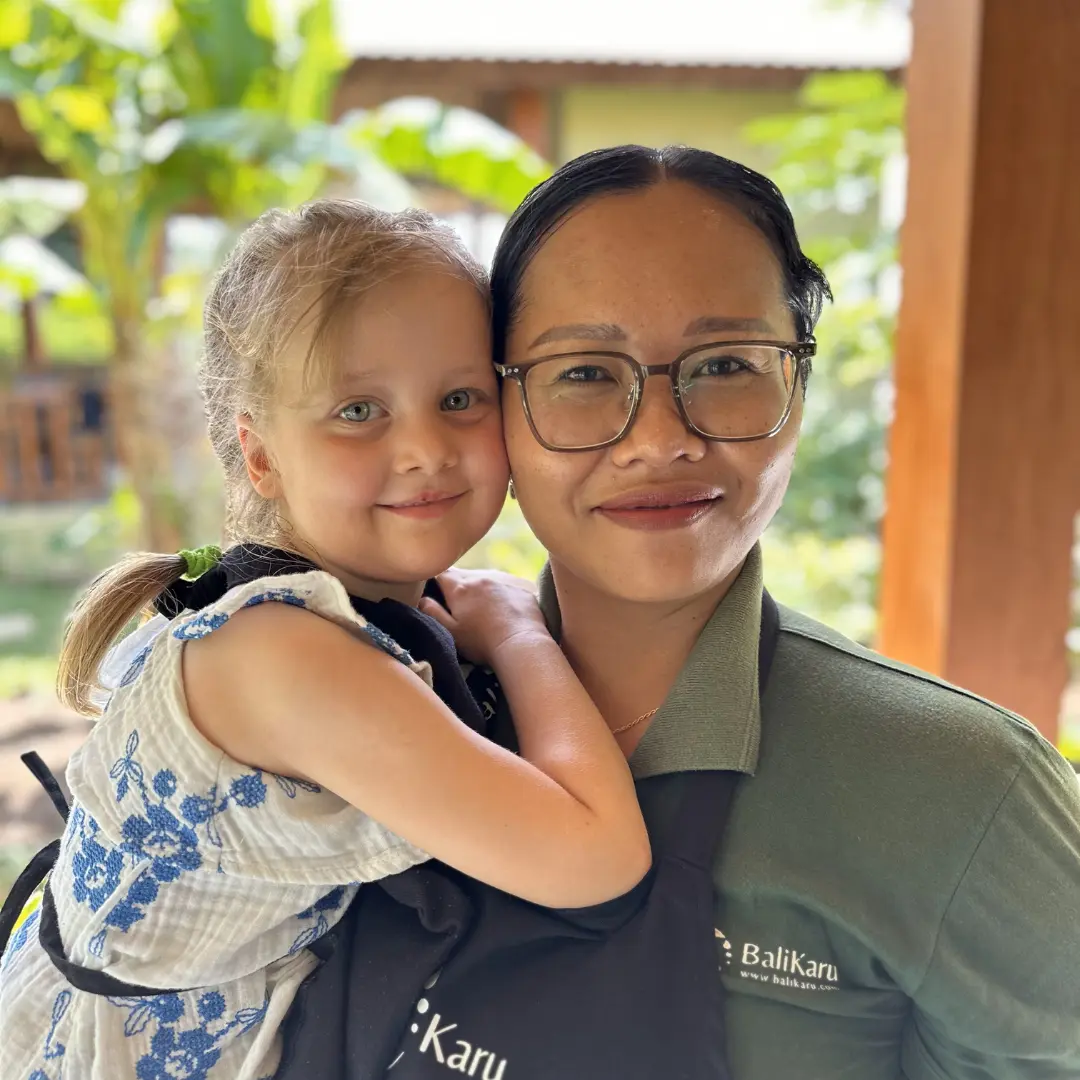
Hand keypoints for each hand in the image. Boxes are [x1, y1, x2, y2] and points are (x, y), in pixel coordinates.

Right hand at [419, 568, 547, 666]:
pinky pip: (506, 589)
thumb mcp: (451, 632)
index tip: (434, 587)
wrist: (521, 644)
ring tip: (481, 609)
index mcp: (460, 589)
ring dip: (480, 590)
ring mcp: (503, 583)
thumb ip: (433, 612)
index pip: (442, 573)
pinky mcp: (521, 591)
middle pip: (464, 575)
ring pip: (485, 581)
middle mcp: (481, 580)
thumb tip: (422, 599)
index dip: (436, 578)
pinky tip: (504, 613)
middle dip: (458, 585)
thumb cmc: (482, 642)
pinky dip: (501, 596)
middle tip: (457, 603)